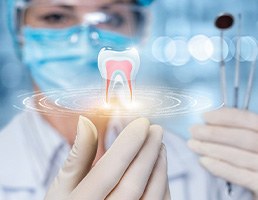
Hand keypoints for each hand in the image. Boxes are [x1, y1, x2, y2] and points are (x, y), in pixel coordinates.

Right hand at [45, 116, 170, 199]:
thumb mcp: (64, 184)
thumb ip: (78, 155)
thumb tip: (86, 121)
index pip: (107, 172)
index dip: (127, 144)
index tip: (141, 122)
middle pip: (132, 184)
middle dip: (147, 152)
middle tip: (155, 129)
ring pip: (150, 197)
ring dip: (158, 167)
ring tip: (159, 145)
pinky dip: (162, 185)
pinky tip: (159, 168)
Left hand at [188, 108, 257, 198]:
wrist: (256, 179)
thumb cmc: (249, 154)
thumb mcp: (246, 139)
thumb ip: (234, 129)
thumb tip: (207, 118)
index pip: (248, 120)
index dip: (226, 117)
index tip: (204, 115)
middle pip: (244, 138)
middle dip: (215, 133)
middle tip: (193, 130)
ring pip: (240, 156)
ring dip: (212, 149)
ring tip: (193, 144)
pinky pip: (241, 176)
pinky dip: (220, 167)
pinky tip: (203, 161)